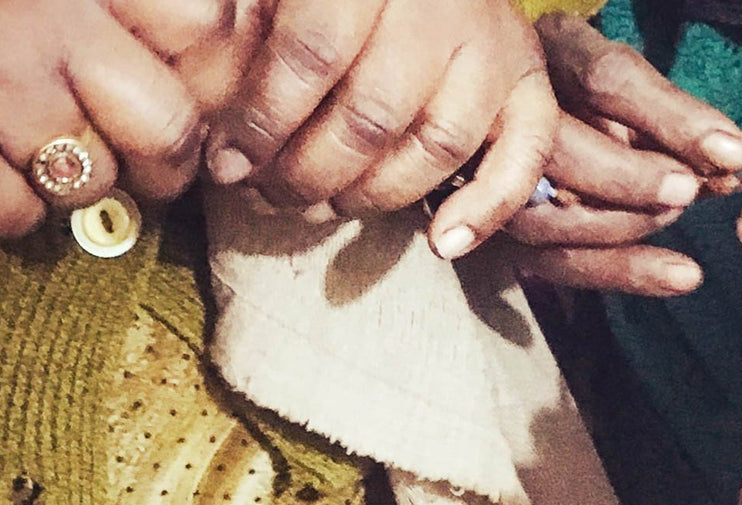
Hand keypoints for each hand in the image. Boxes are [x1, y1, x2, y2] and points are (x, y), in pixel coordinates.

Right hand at [0, 0, 246, 236]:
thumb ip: (106, 25)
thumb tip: (201, 88)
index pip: (197, 24)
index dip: (202, 79)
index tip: (174, 104)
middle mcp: (39, 23)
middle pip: (168, 127)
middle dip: (162, 167)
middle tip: (137, 172)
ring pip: (95, 183)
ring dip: (66, 186)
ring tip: (9, 150)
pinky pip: (21, 218)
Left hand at [202, 0, 557, 259]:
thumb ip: (252, 23)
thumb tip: (212, 118)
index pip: (310, 56)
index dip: (261, 121)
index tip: (226, 163)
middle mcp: (439, 5)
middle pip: (371, 114)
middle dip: (308, 172)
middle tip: (268, 194)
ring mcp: (491, 46)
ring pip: (438, 145)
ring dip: (374, 196)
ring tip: (326, 208)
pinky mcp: (529, 80)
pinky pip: (524, 156)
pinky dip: (488, 208)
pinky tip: (443, 244)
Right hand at [503, 15, 741, 296]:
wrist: (536, 124)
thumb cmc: (588, 98)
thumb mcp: (625, 86)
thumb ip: (671, 115)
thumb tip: (730, 157)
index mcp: (545, 56)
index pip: (602, 78)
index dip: (666, 116)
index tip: (728, 152)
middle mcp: (505, 115)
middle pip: (556, 150)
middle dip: (630, 179)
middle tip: (687, 192)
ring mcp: (491, 182)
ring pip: (546, 219)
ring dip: (622, 228)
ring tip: (674, 217)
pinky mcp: (504, 234)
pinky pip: (557, 264)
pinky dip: (623, 272)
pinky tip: (680, 279)